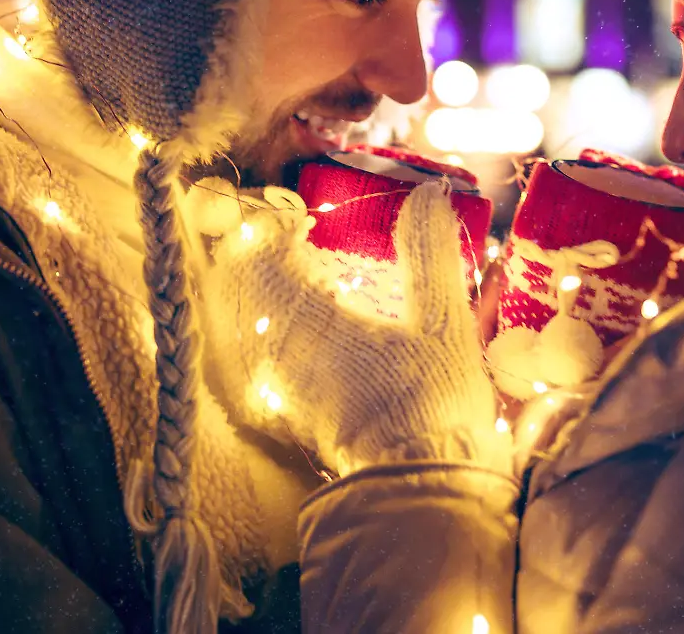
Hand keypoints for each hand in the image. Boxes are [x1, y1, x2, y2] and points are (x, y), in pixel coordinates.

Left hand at [206, 182, 507, 477]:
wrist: (419, 490)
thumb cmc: (433, 406)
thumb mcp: (444, 323)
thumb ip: (430, 253)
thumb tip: (430, 194)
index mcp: (311, 320)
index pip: (262, 255)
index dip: (271, 226)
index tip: (299, 217)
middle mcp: (278, 351)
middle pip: (239, 287)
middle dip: (256, 256)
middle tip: (287, 239)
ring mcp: (276, 386)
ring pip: (241, 323)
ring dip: (256, 292)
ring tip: (292, 280)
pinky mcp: (284, 414)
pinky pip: (252, 358)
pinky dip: (263, 331)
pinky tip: (296, 330)